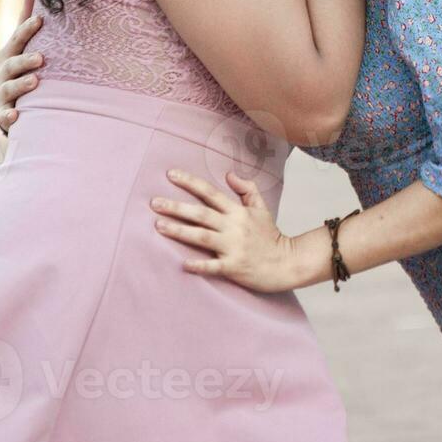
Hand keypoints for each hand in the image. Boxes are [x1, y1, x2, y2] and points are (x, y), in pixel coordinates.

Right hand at [0, 0, 43, 134]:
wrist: (3, 102)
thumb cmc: (15, 67)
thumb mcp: (18, 44)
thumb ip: (24, 20)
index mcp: (9, 54)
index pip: (19, 40)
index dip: (28, 29)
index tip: (41, 19)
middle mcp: (3, 72)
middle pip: (13, 64)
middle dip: (25, 60)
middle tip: (42, 57)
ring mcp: (2, 92)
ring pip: (10, 88)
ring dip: (22, 84)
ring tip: (36, 82)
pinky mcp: (2, 112)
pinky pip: (5, 115)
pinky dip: (9, 116)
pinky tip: (17, 115)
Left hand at [151, 169, 302, 293]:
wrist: (287, 262)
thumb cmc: (271, 236)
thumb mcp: (261, 207)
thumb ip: (246, 188)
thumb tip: (229, 174)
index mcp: (237, 211)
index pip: (210, 192)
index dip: (190, 182)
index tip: (170, 174)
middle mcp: (233, 227)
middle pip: (200, 213)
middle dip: (176, 207)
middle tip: (154, 203)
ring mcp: (233, 247)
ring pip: (202, 236)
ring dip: (179, 231)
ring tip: (158, 226)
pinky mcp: (234, 267)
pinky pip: (213, 266)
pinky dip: (199, 265)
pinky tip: (183, 264)